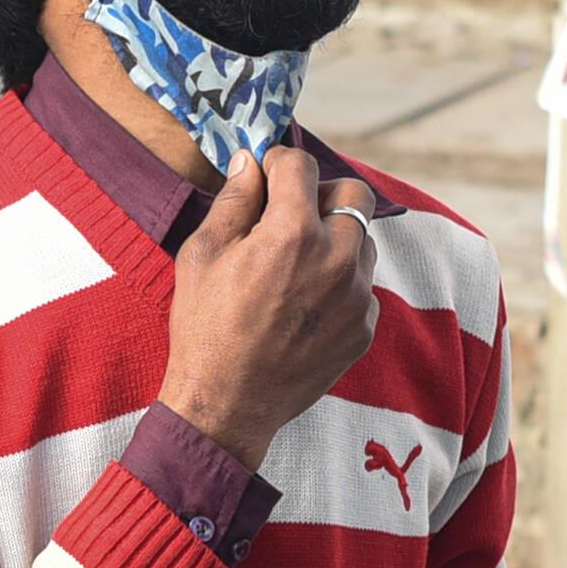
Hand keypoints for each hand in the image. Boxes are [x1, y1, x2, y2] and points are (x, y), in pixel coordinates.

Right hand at [161, 146, 379, 464]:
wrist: (226, 405)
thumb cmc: (205, 327)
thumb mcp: (203, 254)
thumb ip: (234, 200)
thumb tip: (249, 163)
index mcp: (293, 232)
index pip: (301, 165)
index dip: (277, 163)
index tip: (266, 175)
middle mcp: (337, 258)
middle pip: (354, 193)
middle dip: (323, 191)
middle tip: (292, 211)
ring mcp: (357, 296)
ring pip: (362, 240)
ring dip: (335, 238)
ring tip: (294, 264)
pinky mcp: (364, 326)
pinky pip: (362, 285)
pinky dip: (339, 282)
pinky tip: (303, 303)